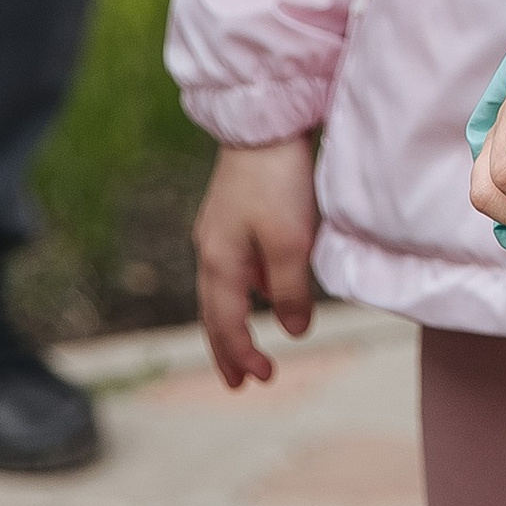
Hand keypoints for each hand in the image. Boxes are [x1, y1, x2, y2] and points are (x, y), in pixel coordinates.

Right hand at [193, 137, 318, 388]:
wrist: (264, 122)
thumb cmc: (277, 181)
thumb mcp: (291, 241)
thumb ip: (291, 290)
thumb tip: (294, 331)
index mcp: (219, 262)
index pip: (225, 324)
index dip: (242, 355)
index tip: (262, 379)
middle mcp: (210, 249)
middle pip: (214, 313)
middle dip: (226, 350)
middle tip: (237, 383)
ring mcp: (218, 229)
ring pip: (221, 289)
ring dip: (233, 321)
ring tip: (246, 345)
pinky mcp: (231, 212)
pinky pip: (233, 266)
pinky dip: (243, 290)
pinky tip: (261, 288)